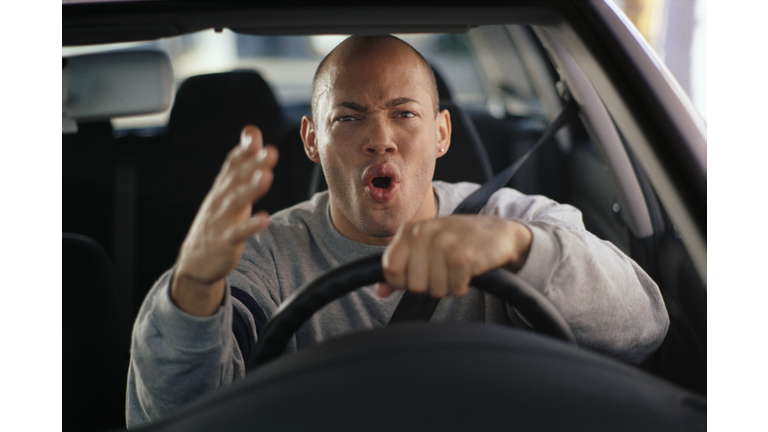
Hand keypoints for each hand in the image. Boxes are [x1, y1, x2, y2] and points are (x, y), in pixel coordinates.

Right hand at [171, 126, 278, 315]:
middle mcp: (221, 200)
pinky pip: (239, 232)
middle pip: (236, 178)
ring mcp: (222, 220)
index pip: (231, 164)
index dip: (243, 150)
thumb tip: (253, 132)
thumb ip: (242, 163)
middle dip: (252, 164)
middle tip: (269, 151)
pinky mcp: (226, 241)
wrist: (195, 261)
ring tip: (266, 176)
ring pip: (237, 201)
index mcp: (222, 188)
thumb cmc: (217, 221)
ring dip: (251, 188)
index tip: (253, 135)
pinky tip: (265, 219)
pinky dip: (251, 225)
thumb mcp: (227, 191)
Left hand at [377, 215, 531, 297]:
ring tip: (456, 269)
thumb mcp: (424, 249)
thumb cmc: (457, 242)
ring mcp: (444, 243)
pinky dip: (461, 286)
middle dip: (429, 285)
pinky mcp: (463, 256)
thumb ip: (400, 268)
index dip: (404, 282)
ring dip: (447, 286)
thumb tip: (380, 291)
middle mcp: (424, 233)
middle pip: (413, 284)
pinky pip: (454, 289)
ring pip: (434, 289)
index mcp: (410, 230)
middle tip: (443, 270)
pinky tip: (467, 272)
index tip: (419, 275)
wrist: (498, 232)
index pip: (391, 269)